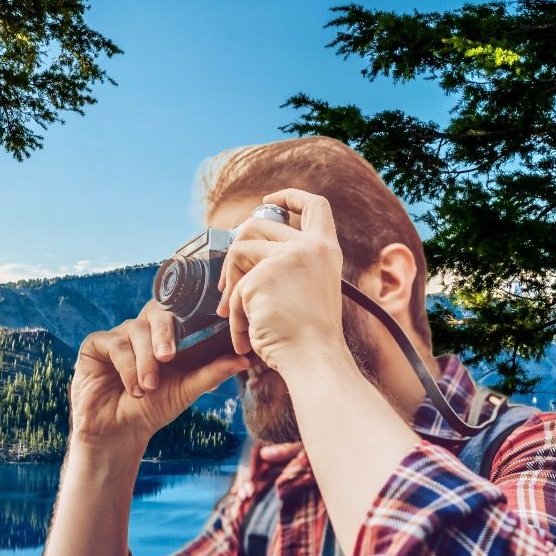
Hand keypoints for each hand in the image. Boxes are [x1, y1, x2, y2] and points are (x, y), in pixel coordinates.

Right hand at [68, 298, 250, 451]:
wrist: (119, 433)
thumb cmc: (152, 410)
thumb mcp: (186, 390)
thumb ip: (212, 372)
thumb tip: (243, 360)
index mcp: (164, 336)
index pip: (177, 312)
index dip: (189, 313)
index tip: (203, 326)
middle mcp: (141, 331)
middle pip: (155, 312)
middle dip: (164, 333)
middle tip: (169, 357)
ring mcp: (118, 336)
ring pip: (135, 331)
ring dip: (144, 361)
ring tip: (148, 387)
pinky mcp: (95, 345)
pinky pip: (113, 344)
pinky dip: (126, 366)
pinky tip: (133, 388)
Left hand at [215, 187, 351, 375]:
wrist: (314, 359)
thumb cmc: (310, 335)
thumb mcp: (311, 287)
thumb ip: (289, 264)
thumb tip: (245, 249)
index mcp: (325, 249)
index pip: (314, 204)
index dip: (290, 196)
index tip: (270, 199)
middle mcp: (308, 247)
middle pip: (257, 223)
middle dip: (236, 251)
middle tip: (230, 282)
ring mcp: (285, 258)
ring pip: (238, 251)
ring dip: (232, 284)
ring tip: (236, 313)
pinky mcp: (262, 277)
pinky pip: (234, 289)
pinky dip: (235, 315)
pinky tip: (245, 335)